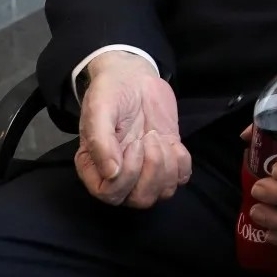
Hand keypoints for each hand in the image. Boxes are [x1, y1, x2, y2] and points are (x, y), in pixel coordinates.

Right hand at [75, 51, 190, 208]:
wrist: (133, 77)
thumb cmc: (111, 92)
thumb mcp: (99, 109)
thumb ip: (100, 140)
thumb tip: (112, 173)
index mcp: (95, 167)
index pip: (110, 195)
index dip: (128, 175)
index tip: (133, 143)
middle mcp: (119, 175)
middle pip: (140, 199)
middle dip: (151, 170)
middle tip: (148, 138)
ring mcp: (144, 169)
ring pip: (162, 192)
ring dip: (166, 165)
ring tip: (157, 136)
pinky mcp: (166, 159)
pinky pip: (181, 178)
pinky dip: (181, 162)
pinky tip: (172, 141)